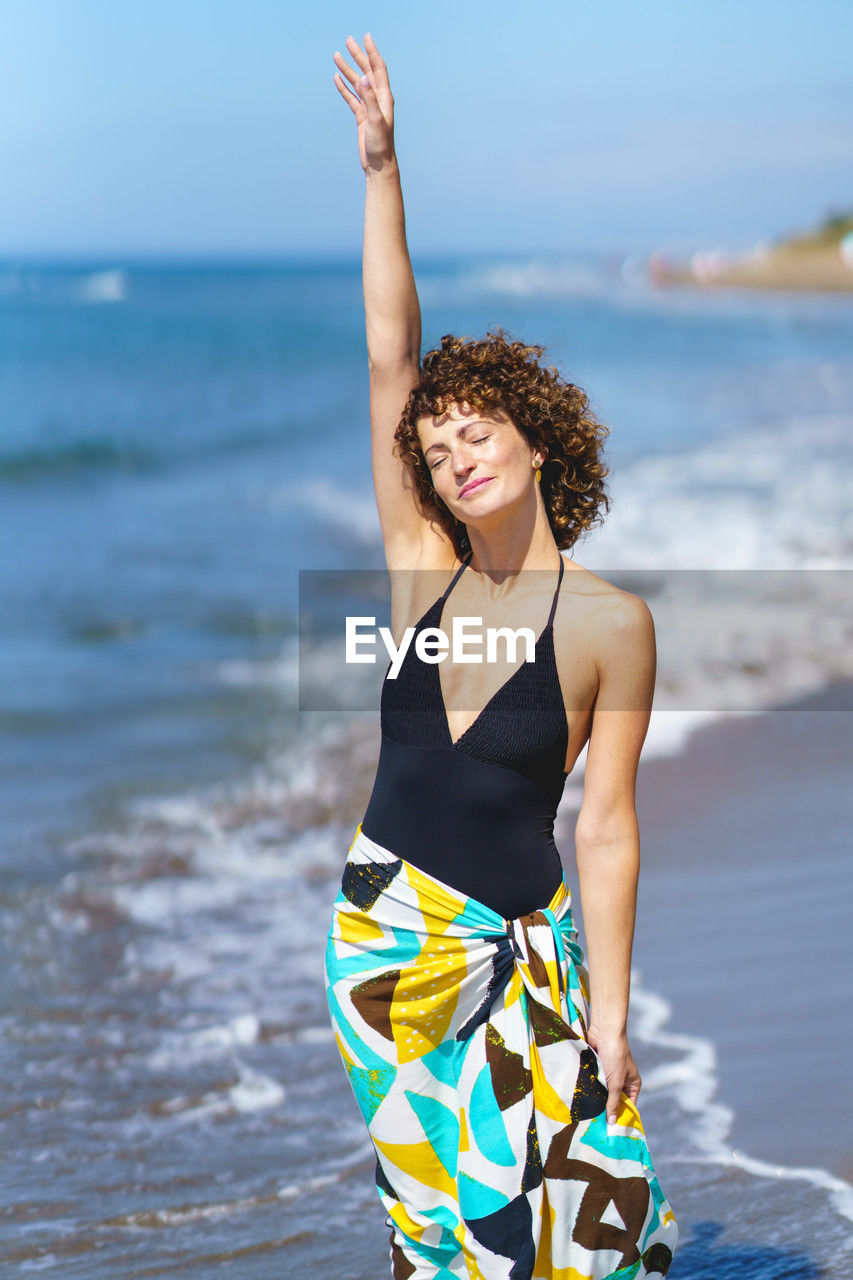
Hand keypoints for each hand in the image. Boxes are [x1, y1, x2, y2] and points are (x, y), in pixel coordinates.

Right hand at [333, 33, 395, 174]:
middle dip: (358, 55)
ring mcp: (368, 107)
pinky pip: (351, 97)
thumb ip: (370, 99)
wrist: (379, 164)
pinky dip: (344, 87)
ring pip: (357, 83)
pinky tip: (337, 79)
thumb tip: (364, 78)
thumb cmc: (381, 145)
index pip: (378, 69)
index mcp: (384, 97)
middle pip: (366, 71)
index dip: (372, 52)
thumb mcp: (376, 121)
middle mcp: (377, 99)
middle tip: (348, 40)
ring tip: (336, 55)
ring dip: (348, 69)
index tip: (365, 37)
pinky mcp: (361, 116)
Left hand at [585, 1025, 641, 1125]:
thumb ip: (613, 1102)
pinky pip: (594, 1084)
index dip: (621, 1118)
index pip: (628, 1106)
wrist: (604, 1031)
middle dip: (606, 1111)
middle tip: (596, 1128)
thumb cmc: (615, 1056)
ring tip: (587, 1118)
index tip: (612, 1133)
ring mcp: (609, 1075)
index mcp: (632, 1085)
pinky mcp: (597, 1069)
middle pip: (614, 1101)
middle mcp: (622, 1081)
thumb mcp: (616, 1082)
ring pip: (602, 1093)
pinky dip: (589, 1090)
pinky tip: (582, 1102)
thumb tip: (613, 1124)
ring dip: (596, 1101)